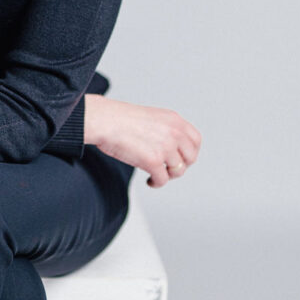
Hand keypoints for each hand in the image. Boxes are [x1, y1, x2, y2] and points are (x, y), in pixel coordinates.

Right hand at [84, 94, 200, 187]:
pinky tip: (149, 181)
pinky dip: (156, 183)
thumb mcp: (151, 117)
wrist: (104, 121)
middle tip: (168, 169)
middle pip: (191, 157)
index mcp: (174, 120)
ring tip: (156, 175)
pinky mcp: (154, 161)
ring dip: (167, 175)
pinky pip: (163, 180)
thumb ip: (164, 129)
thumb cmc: (118, 119)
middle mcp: (174, 133)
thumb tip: (171, 148)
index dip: (190, 152)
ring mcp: (165, 147)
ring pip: (178, 170)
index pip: (195, 140)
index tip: (182, 158)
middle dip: (180, 165)